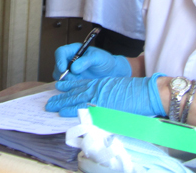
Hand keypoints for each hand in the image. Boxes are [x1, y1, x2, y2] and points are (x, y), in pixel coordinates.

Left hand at [45, 74, 166, 116]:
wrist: (145, 91)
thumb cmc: (136, 92)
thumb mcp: (118, 89)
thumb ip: (108, 94)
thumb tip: (101, 102)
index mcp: (102, 83)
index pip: (82, 83)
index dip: (70, 85)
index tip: (60, 85)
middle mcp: (97, 88)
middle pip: (75, 91)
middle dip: (62, 96)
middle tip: (50, 100)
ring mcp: (98, 96)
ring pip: (75, 98)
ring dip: (62, 103)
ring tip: (50, 105)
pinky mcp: (100, 105)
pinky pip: (83, 107)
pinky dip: (72, 109)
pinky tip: (63, 112)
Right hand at [52, 43, 131, 80]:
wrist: (111, 73)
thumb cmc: (105, 61)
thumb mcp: (98, 58)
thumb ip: (86, 61)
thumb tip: (73, 68)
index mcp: (74, 50)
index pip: (60, 52)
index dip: (59, 60)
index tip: (63, 69)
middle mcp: (69, 60)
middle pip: (57, 65)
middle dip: (63, 73)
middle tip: (74, 78)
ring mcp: (70, 71)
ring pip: (59, 76)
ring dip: (66, 80)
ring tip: (80, 80)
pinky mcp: (72, 80)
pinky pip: (65, 84)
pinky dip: (69, 86)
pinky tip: (80, 85)